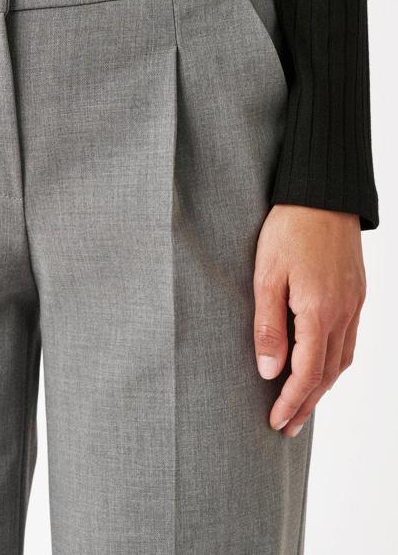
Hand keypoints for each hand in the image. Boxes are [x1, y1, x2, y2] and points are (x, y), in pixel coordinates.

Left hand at [253, 204, 365, 436]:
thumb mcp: (266, 275)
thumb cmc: (289, 229)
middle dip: (306, 404)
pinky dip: (334, 363)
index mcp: (319, 311)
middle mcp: (343, 313)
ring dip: (322, 387)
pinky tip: (322, 366)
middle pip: (327, 374)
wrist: (323, 194)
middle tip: (288, 428)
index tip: (275, 421)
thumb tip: (269, 372)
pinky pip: (349, 340)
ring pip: (342, 360)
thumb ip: (269, 326)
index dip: (291, 402)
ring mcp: (354, 303)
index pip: (306, 373)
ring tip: (303, 405)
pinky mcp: (356, 293)